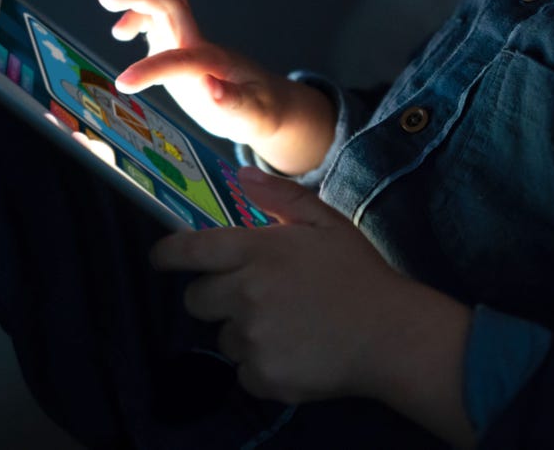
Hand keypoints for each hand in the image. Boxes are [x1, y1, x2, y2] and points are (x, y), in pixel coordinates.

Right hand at [99, 0, 283, 144]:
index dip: (151, 68)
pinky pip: (157, 20)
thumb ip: (233, 102)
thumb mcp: (253, 114)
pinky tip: (123, 32)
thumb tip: (211, 88)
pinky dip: (137, 16)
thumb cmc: (259, 110)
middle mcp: (198, 46)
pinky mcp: (179, 49)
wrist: (265, 104)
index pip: (179, 57)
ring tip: (117, 28)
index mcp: (214, 62)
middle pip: (171, 4)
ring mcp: (188, 44)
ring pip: (163, 6)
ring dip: (136, 0)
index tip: (124, 83)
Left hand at [150, 168, 474, 446]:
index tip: (161, 258)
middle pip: (196, 299)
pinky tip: (295, 352)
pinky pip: (243, 372)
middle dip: (215, 296)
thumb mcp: (326, 223)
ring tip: (286, 327)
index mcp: (258, 252)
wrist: (392, 335)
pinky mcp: (263, 376)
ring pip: (222, 338)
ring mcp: (253, 338)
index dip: (167, 254)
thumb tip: (241, 176)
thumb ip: (280, 198)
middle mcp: (246, 294)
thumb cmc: (360, 274)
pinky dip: (261, 366)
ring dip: (243, 333)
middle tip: (252, 297)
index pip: (190, 251)